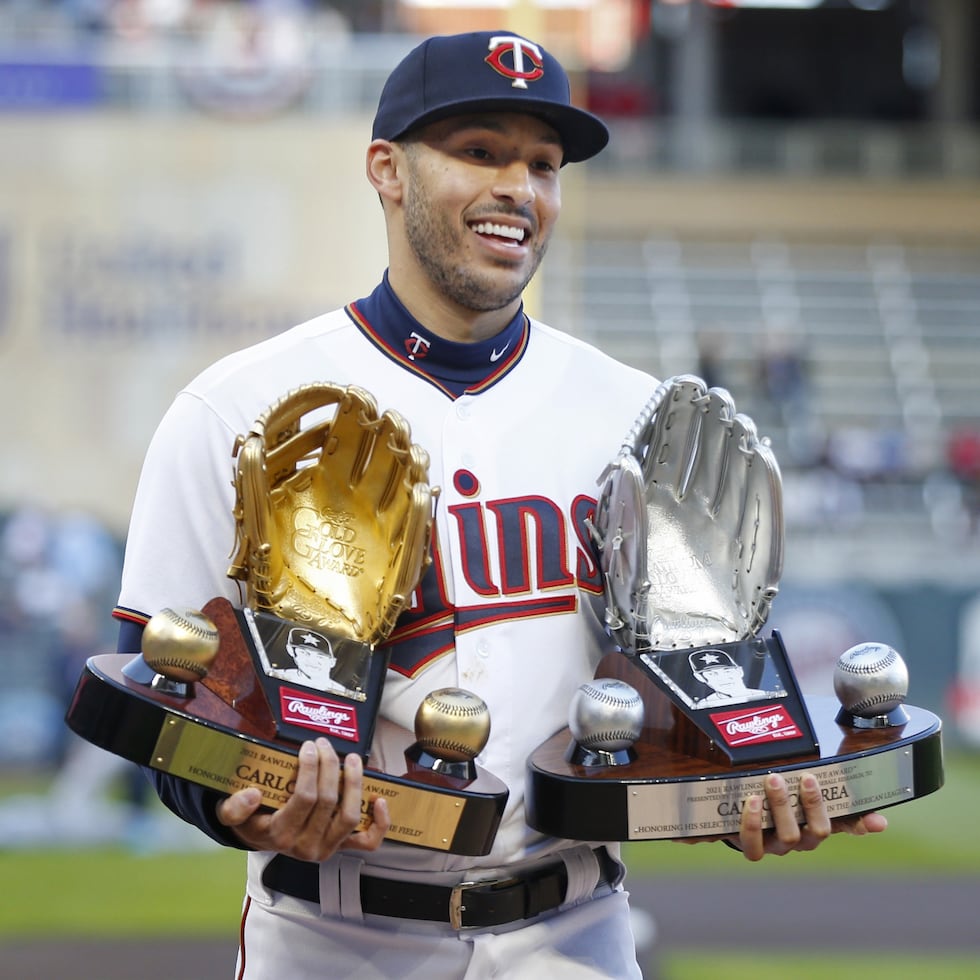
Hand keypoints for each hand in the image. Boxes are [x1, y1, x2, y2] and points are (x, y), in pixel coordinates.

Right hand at [216, 738, 389, 860]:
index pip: (304, 798)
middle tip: (324, 744)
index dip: (310, 769)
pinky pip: (367, 841)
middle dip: (329, 766)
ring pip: (350, 817)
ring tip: (350, 758)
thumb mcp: (230, 814)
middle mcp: (306, 847)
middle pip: (328, 802)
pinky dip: (379, 823)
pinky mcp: (341, 848)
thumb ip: (234, 807)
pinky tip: (379, 799)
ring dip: (355, 783)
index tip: (308, 746)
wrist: (259, 838)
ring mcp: (327, 849)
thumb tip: (251, 794)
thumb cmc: (250, 819)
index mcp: (280, 836)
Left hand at [733, 771, 887, 861]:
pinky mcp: (752, 845)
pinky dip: (752, 824)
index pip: (848, 827)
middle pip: (816, 832)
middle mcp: (802, 840)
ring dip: (782, 808)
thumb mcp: (797, 788)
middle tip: (804, 776)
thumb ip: (823, 789)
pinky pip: (753, 845)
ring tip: (773, 781)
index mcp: (818, 825)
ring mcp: (777, 845)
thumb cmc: (776, 798)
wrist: (741, 812)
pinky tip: (751, 802)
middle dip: (813, 804)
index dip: (862, 825)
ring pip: (787, 837)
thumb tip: (872, 810)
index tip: (878, 820)